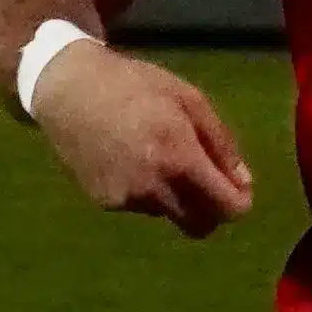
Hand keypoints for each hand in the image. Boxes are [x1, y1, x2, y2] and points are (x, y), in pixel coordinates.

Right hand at [33, 45, 258, 237]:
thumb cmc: (135, 85)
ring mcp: (126, 197)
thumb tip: (243, 182)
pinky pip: (140, 206)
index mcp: (179, 155)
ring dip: (175, 197)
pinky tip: (130, 160)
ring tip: (157, 156)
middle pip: (199, 226)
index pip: (224, 206)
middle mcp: (153, 185)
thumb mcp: (188, 99)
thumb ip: (221, 142)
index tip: (240, 193)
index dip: (239, 204)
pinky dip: (146, 191)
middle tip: (210, 187)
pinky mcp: (105, 202)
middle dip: (212, 213)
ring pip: (169, 214)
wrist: (69, 91)